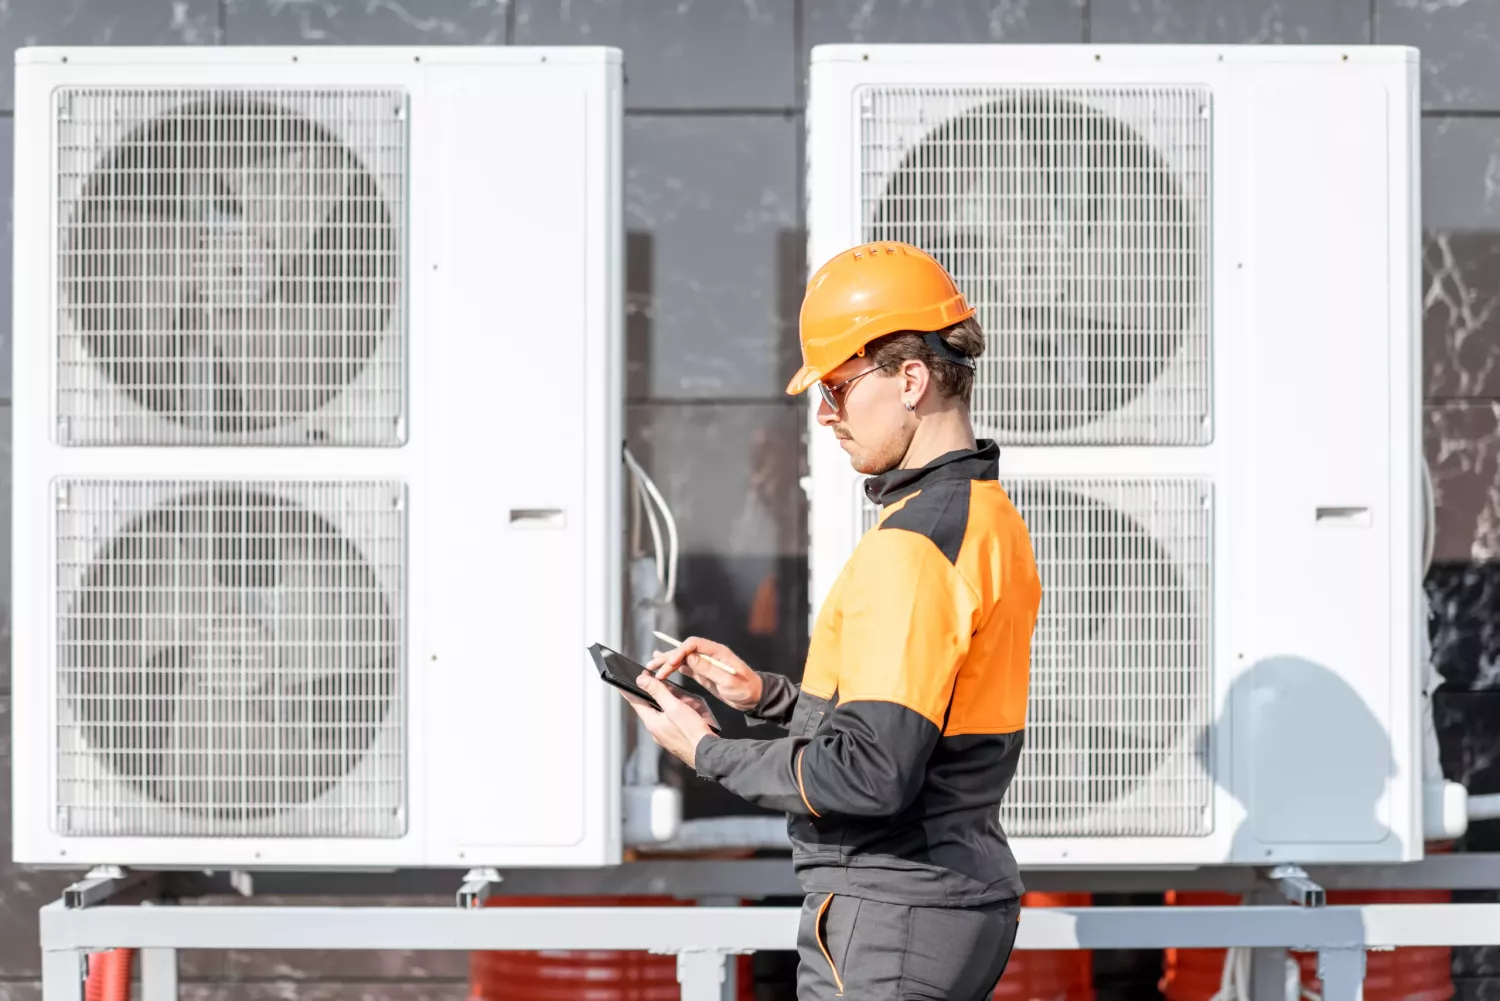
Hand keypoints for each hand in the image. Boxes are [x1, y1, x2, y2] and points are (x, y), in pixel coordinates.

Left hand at [620, 672, 716, 768]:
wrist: (707, 754)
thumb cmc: (692, 732)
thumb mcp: (674, 707)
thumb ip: (658, 692)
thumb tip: (641, 680)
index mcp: (651, 722)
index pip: (635, 702)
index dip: (628, 690)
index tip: (621, 682)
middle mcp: (655, 730)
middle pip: (647, 707)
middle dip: (649, 694)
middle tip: (651, 682)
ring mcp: (664, 736)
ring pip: (659, 714)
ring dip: (662, 703)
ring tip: (670, 693)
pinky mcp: (674, 738)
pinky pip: (668, 721)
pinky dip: (671, 712)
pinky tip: (681, 708)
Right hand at [644, 636, 762, 712]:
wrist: (754, 698)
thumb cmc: (745, 689)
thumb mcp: (728, 681)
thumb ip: (709, 669)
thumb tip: (689, 657)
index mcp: (717, 652)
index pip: (693, 644)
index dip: (679, 651)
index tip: (671, 664)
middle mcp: (709, 655)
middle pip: (684, 651)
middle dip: (668, 658)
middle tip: (653, 667)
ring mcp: (705, 663)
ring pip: (682, 659)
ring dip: (667, 663)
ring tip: (651, 667)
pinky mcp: (703, 673)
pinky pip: (686, 667)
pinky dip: (673, 668)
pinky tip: (663, 667)